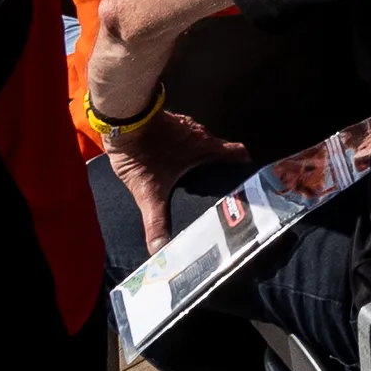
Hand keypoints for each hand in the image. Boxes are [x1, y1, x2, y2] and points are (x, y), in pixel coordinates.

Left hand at [105, 106, 248, 253]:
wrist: (123, 120)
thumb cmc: (143, 154)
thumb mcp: (147, 192)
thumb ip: (155, 221)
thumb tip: (159, 251)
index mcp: (207, 149)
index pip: (238, 154)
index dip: (245, 165)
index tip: (246, 180)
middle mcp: (201, 135)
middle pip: (220, 150)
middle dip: (220, 167)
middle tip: (216, 188)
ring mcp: (185, 126)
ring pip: (200, 143)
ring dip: (199, 158)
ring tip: (193, 178)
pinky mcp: (168, 122)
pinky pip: (182, 137)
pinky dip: (181, 149)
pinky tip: (169, 163)